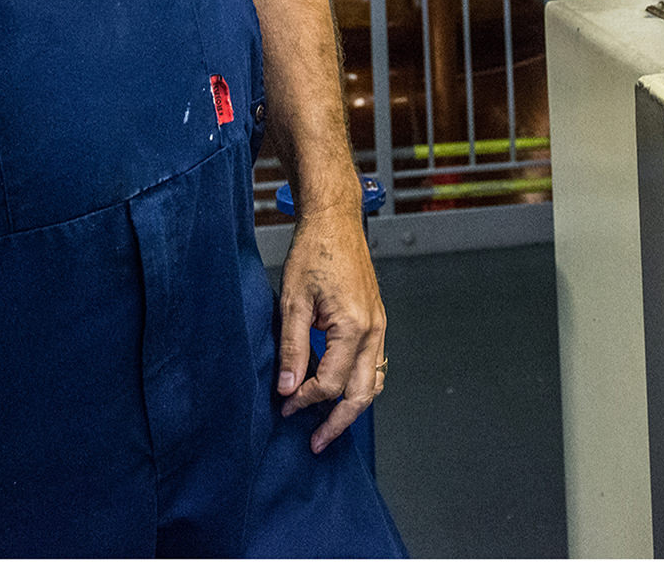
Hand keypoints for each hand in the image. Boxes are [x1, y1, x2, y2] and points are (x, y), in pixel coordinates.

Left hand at [275, 200, 387, 453]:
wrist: (335, 220)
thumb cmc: (315, 251)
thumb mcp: (292, 301)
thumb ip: (292, 348)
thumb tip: (287, 387)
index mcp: (353, 327)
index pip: (330, 383)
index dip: (304, 400)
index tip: (284, 405)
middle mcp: (374, 329)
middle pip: (362, 394)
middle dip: (338, 422)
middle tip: (316, 442)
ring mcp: (379, 325)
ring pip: (373, 381)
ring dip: (351, 406)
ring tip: (328, 424)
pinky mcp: (377, 319)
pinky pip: (374, 363)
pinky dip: (359, 384)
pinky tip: (340, 390)